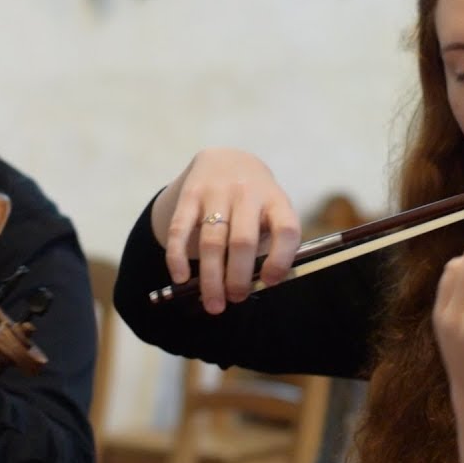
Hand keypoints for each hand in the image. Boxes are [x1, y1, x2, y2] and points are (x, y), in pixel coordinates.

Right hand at [152, 148, 300, 313]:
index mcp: (276, 200)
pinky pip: (180, 229)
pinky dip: (178, 257)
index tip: (269, 282)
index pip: (286, 230)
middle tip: (234, 299)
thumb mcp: (272, 211)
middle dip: (238, 277)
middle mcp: (247, 193)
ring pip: (212, 241)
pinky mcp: (190, 194)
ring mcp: (216, 192)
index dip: (280, 259)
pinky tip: (181, 278)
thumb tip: (257, 286)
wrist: (227, 159)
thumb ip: (270, 243)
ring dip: (211, 277)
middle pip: (242, 241)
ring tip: (213, 302)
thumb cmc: (255, 201)